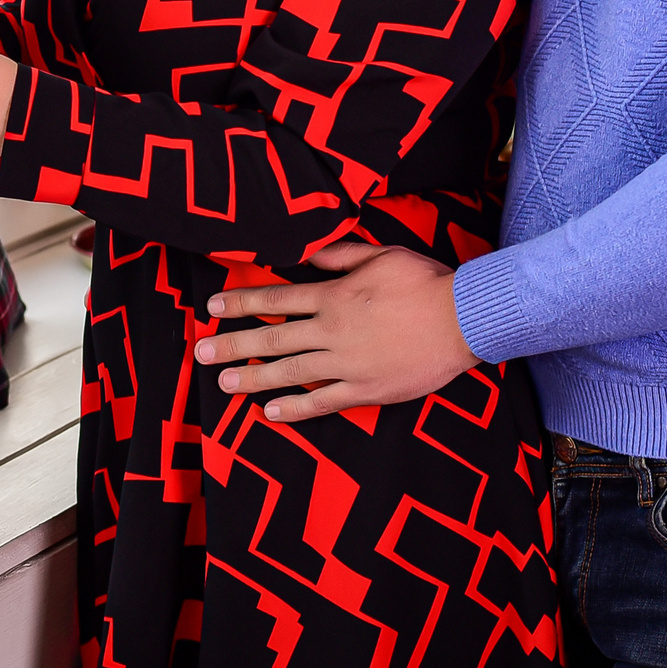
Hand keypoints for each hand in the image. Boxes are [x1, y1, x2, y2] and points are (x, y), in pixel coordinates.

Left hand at [193, 242, 477, 421]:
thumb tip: (310, 258)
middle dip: (233, 344)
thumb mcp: (382, 254)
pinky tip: (270, 413)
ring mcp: (347, 364)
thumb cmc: (426, 283)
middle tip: (202, 352)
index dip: (242, 303)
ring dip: (253, 378)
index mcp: (335, 296)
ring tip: (223, 383)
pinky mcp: (366, 390)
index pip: (277, 299)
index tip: (213, 307)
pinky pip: (323, 402)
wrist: (464, 320)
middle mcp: (333, 331)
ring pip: (290, 373)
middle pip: (273, 339)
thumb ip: (341, 256)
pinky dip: (295, 409)